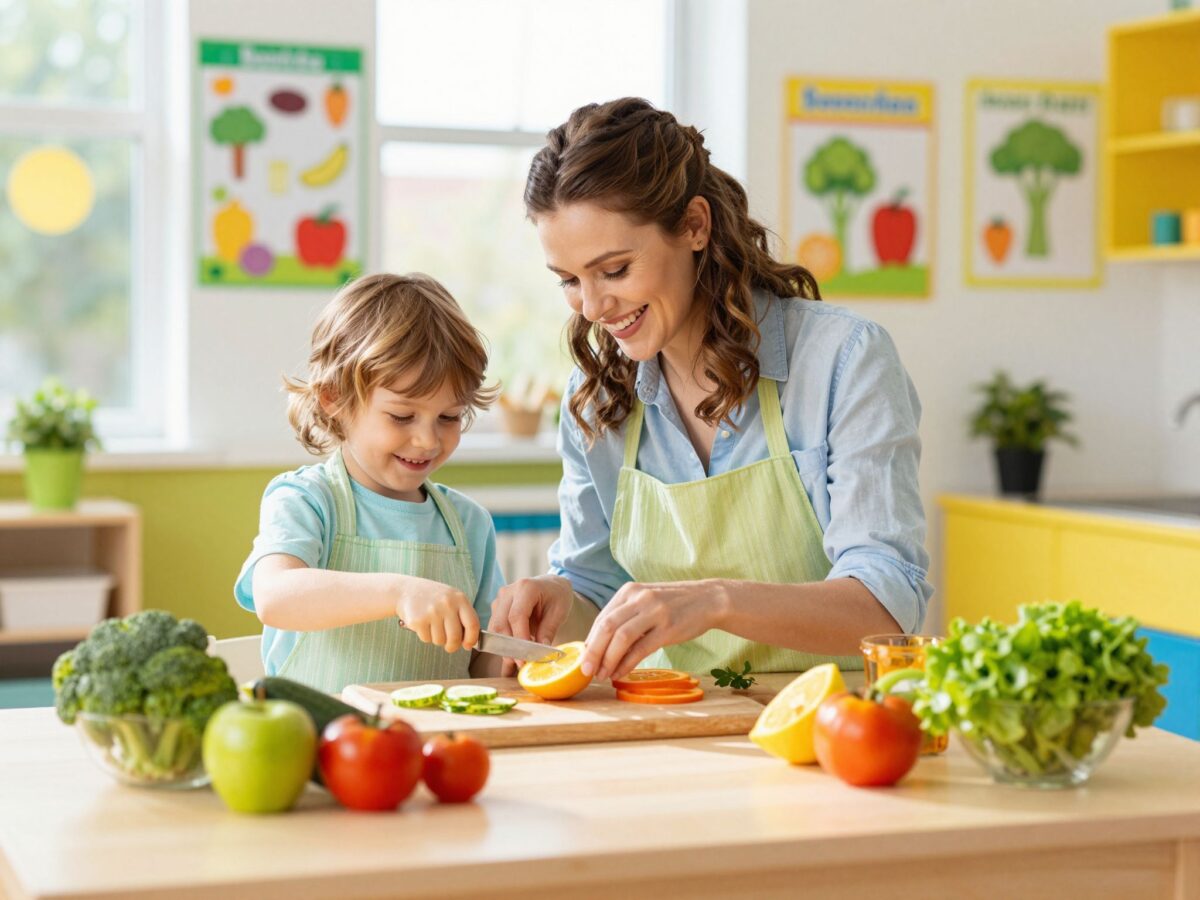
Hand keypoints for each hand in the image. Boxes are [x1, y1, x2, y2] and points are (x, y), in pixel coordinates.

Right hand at [395, 576, 479, 653]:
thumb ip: (463, 616)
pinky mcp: (418, 621)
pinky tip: (423, 624)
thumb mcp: (452, 599)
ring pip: (440, 641)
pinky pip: (427, 639)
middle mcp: (447, 604)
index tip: (468, 645)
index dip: (472, 639)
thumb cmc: (433, 598)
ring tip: (433, 626)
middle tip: (449, 646)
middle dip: (453, 646)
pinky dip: (425, 636)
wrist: (406, 590)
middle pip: (455, 637)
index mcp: (460, 599)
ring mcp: (432, 612)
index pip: (472, 624)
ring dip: (437, 639)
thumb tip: (469, 641)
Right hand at [489, 575, 573, 675]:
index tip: (524, 658)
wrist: (551, 585)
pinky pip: (495, 629)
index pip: (516, 616)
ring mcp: (500, 599)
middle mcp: (508, 592)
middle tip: (521, 664)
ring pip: (495, 629)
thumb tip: (540, 652)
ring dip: (504, 648)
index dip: (519, 639)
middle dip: (510, 647)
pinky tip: (512, 657)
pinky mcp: (496, 608)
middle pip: (501, 624)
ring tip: (517, 663)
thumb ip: (548, 631)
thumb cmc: (557, 596)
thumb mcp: (559, 612)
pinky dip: (503, 644)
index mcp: (526, 588)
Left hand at [581, 579, 728, 681]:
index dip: (590, 641)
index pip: (601, 618)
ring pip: (621, 638)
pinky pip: (641, 649)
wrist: (709, 599)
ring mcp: (655, 612)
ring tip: (602, 675)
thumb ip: (625, 617)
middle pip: (607, 627)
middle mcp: (640, 598)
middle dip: (593, 652)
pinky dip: (627, 663)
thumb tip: (599, 645)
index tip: (583, 659)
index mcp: (629, 591)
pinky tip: (620, 673)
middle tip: (586, 670)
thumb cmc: (674, 604)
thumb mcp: (646, 601)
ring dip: (608, 660)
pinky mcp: (669, 628)